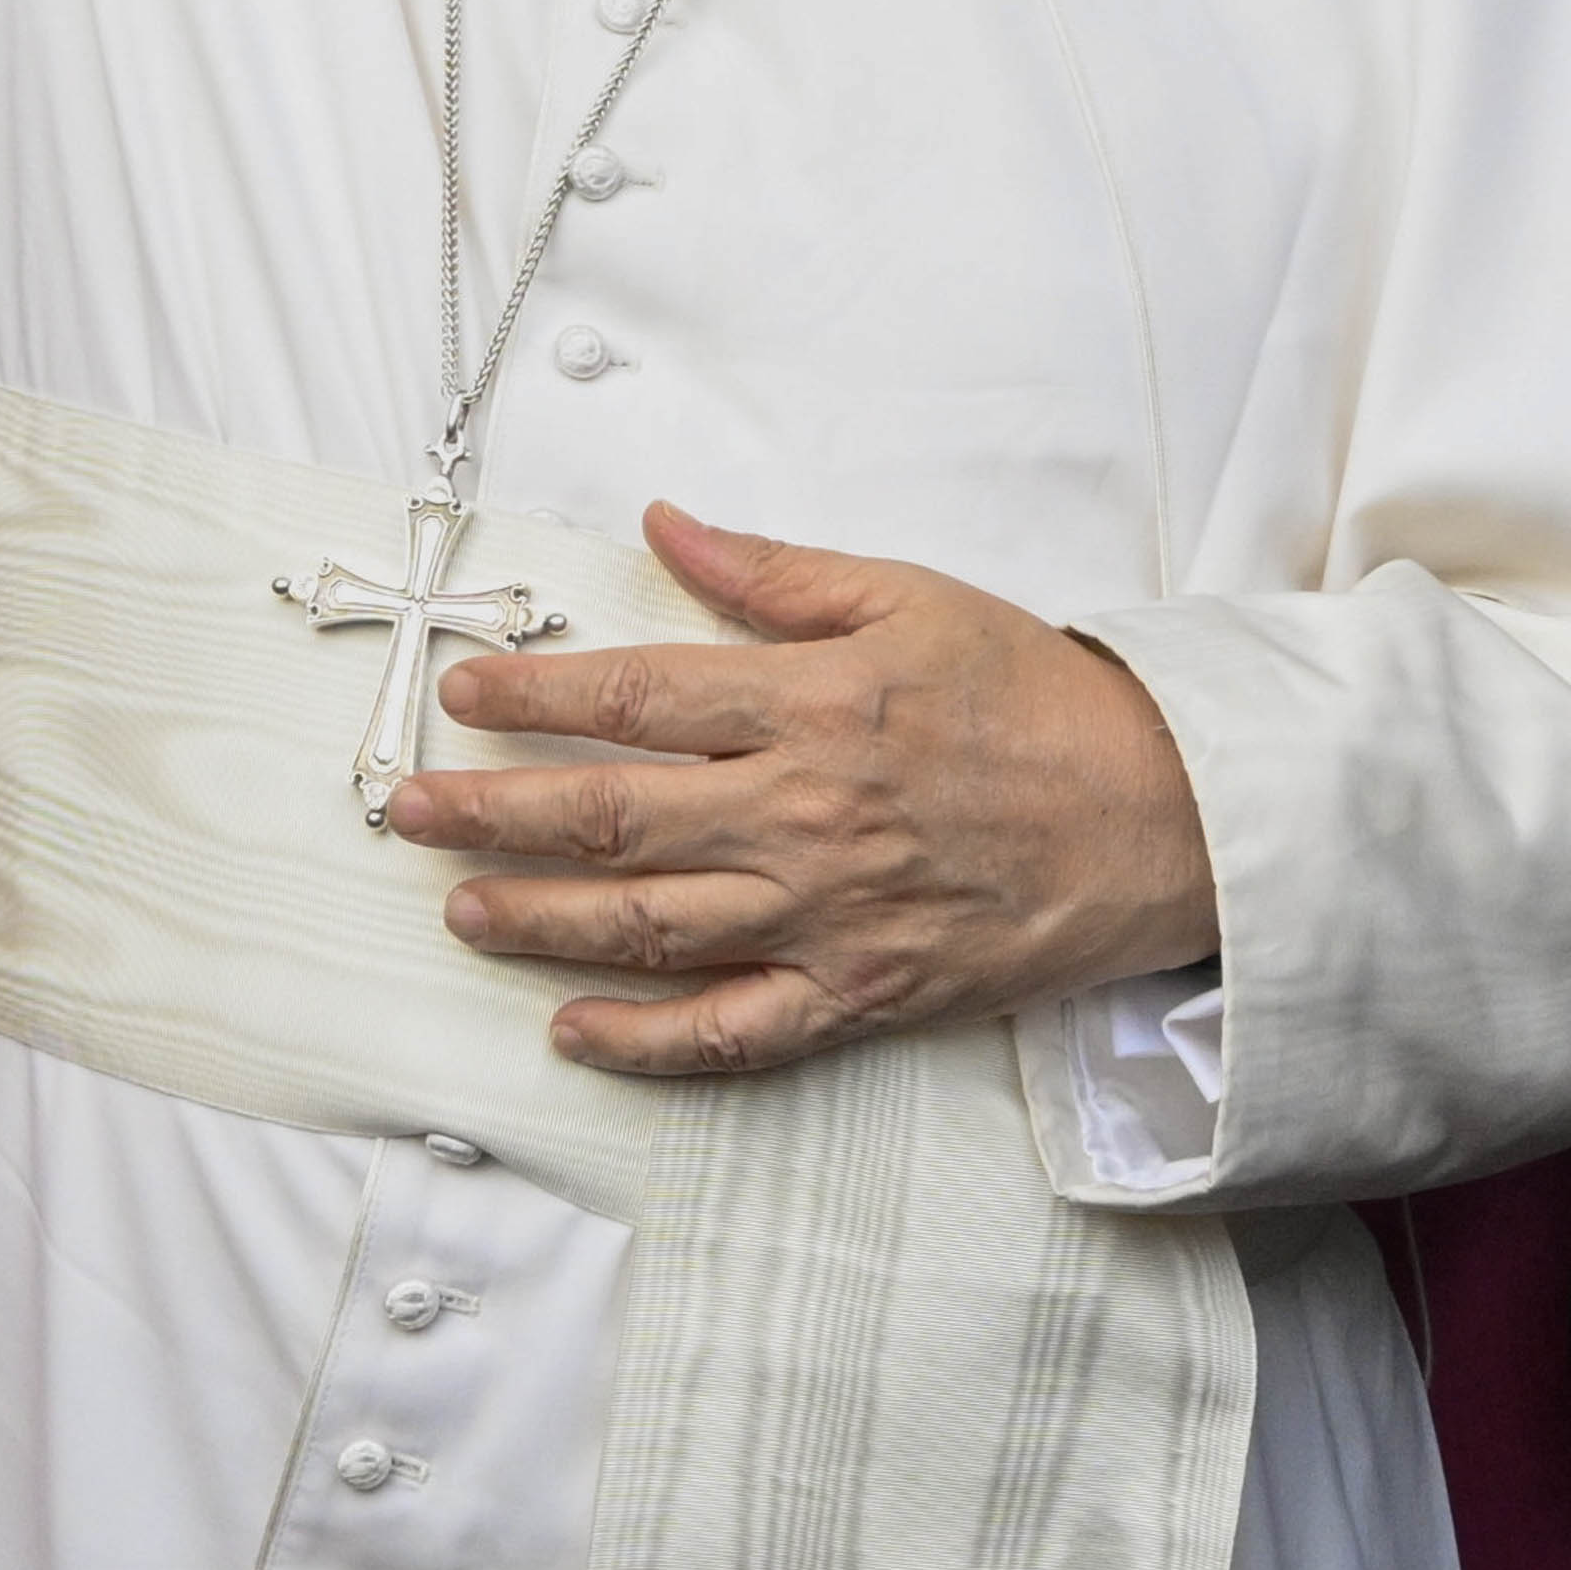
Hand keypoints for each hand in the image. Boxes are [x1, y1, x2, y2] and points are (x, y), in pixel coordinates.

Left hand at [380, 507, 1220, 1080]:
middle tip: (407, 812)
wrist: (1164, 814)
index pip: (633, 698)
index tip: (461, 697)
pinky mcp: (863, 995)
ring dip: (539, 922)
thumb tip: (664, 527)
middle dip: (492, 814)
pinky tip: (572, 1031)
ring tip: (458, 909)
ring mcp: (828, 914)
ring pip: (648, 928)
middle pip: (611, 819)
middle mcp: (802, 814)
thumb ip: (772, 571)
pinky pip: (734, 1032)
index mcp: (808, 705)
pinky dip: (647, 1042)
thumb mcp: (907, 596)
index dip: (533, 698)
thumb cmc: (1036, 697)